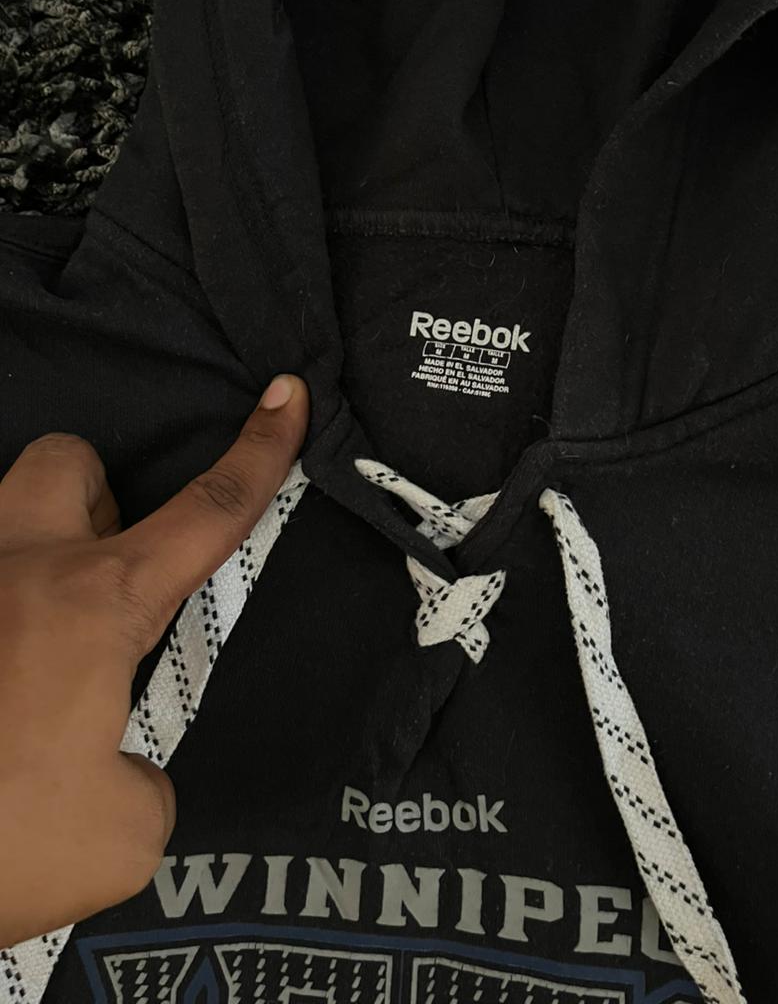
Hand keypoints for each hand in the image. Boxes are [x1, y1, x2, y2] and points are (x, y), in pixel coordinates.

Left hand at [0, 373, 309, 947]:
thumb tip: (116, 767)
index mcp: (96, 605)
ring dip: (33, 553)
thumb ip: (141, 777)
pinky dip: (0, 620)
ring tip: (41, 642)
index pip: (206, 511)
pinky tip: (2, 683)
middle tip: (107, 576)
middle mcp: (16, 574)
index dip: (260, 450)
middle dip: (98, 497)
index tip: (287, 395)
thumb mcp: (124, 833)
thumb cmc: (1, 844)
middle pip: (65, 462)